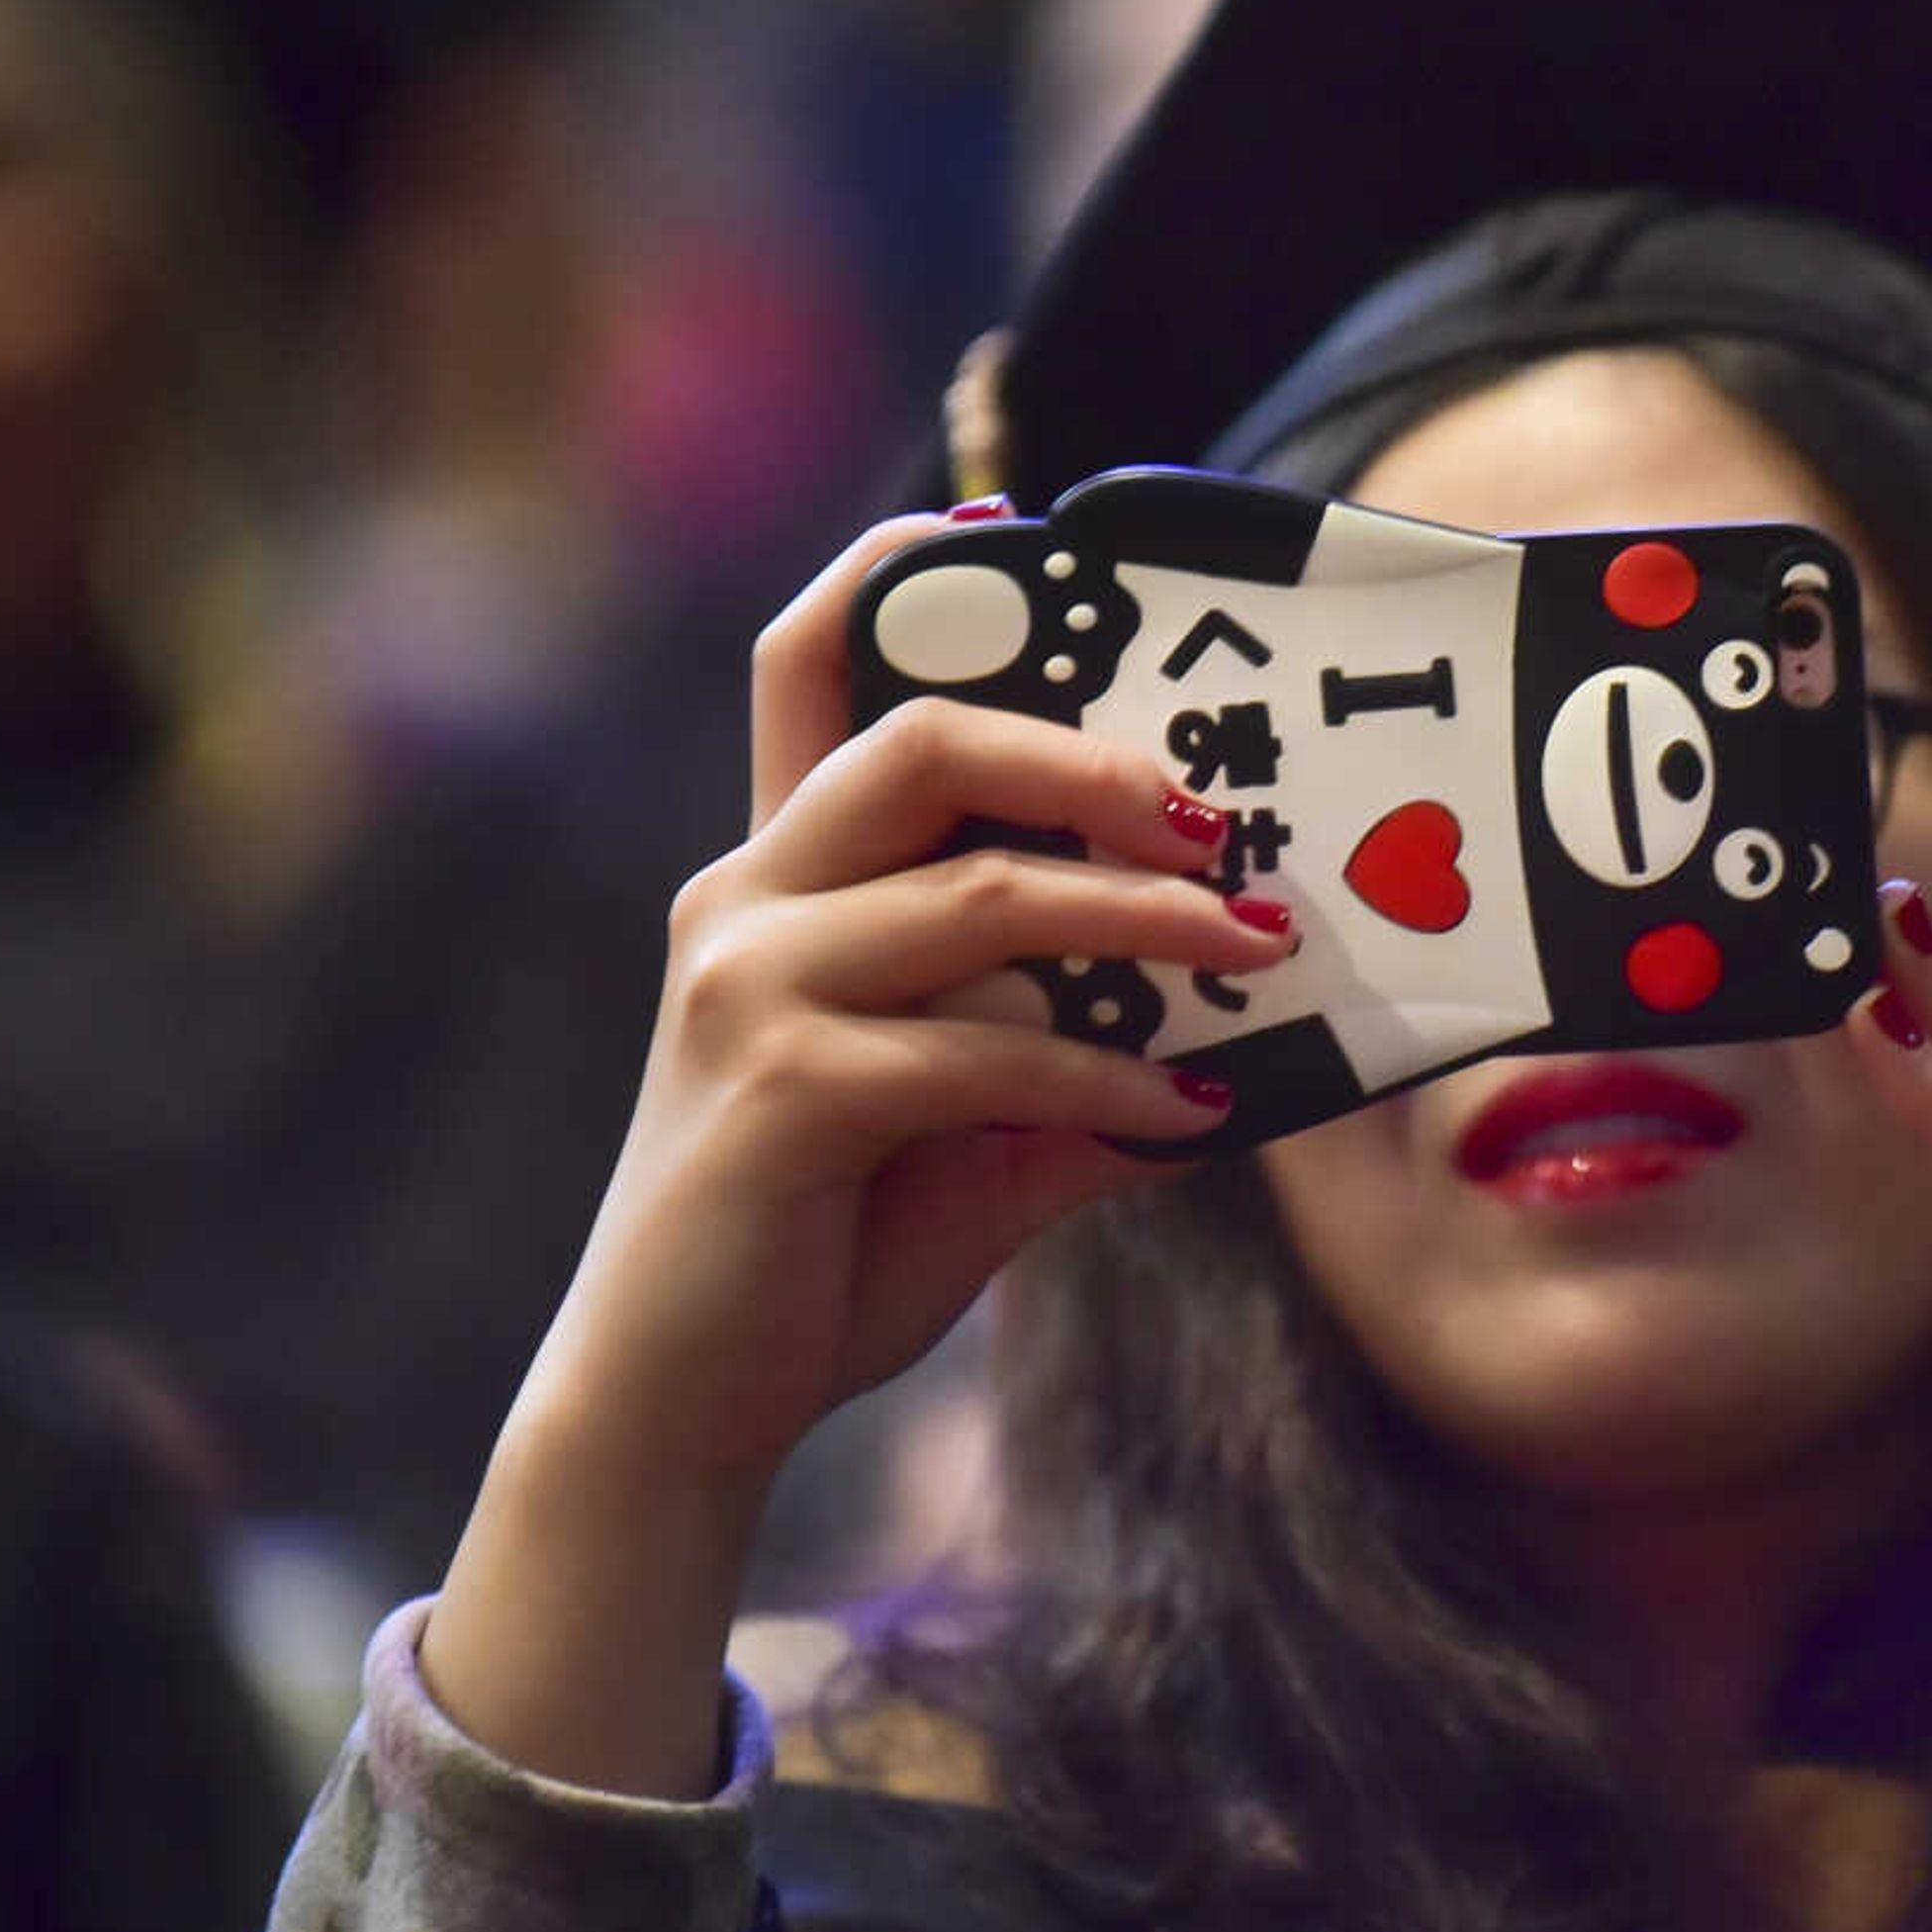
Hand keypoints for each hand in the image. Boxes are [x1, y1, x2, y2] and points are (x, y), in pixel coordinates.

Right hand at [530, 506, 1301, 1490]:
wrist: (681, 1404)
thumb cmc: (819, 1244)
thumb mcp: (961, 1130)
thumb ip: (1068, 1060)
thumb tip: (1237, 1047)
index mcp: (777, 878)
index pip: (809, 667)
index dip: (898, 569)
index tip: (1019, 527)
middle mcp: (746, 901)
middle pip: (921, 738)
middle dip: (1090, 756)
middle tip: (1220, 813)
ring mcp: (751, 987)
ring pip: (980, 891)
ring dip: (1141, 915)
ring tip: (1251, 944)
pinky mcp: (779, 1090)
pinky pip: (985, 1047)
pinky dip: (1106, 1076)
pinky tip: (1185, 1116)